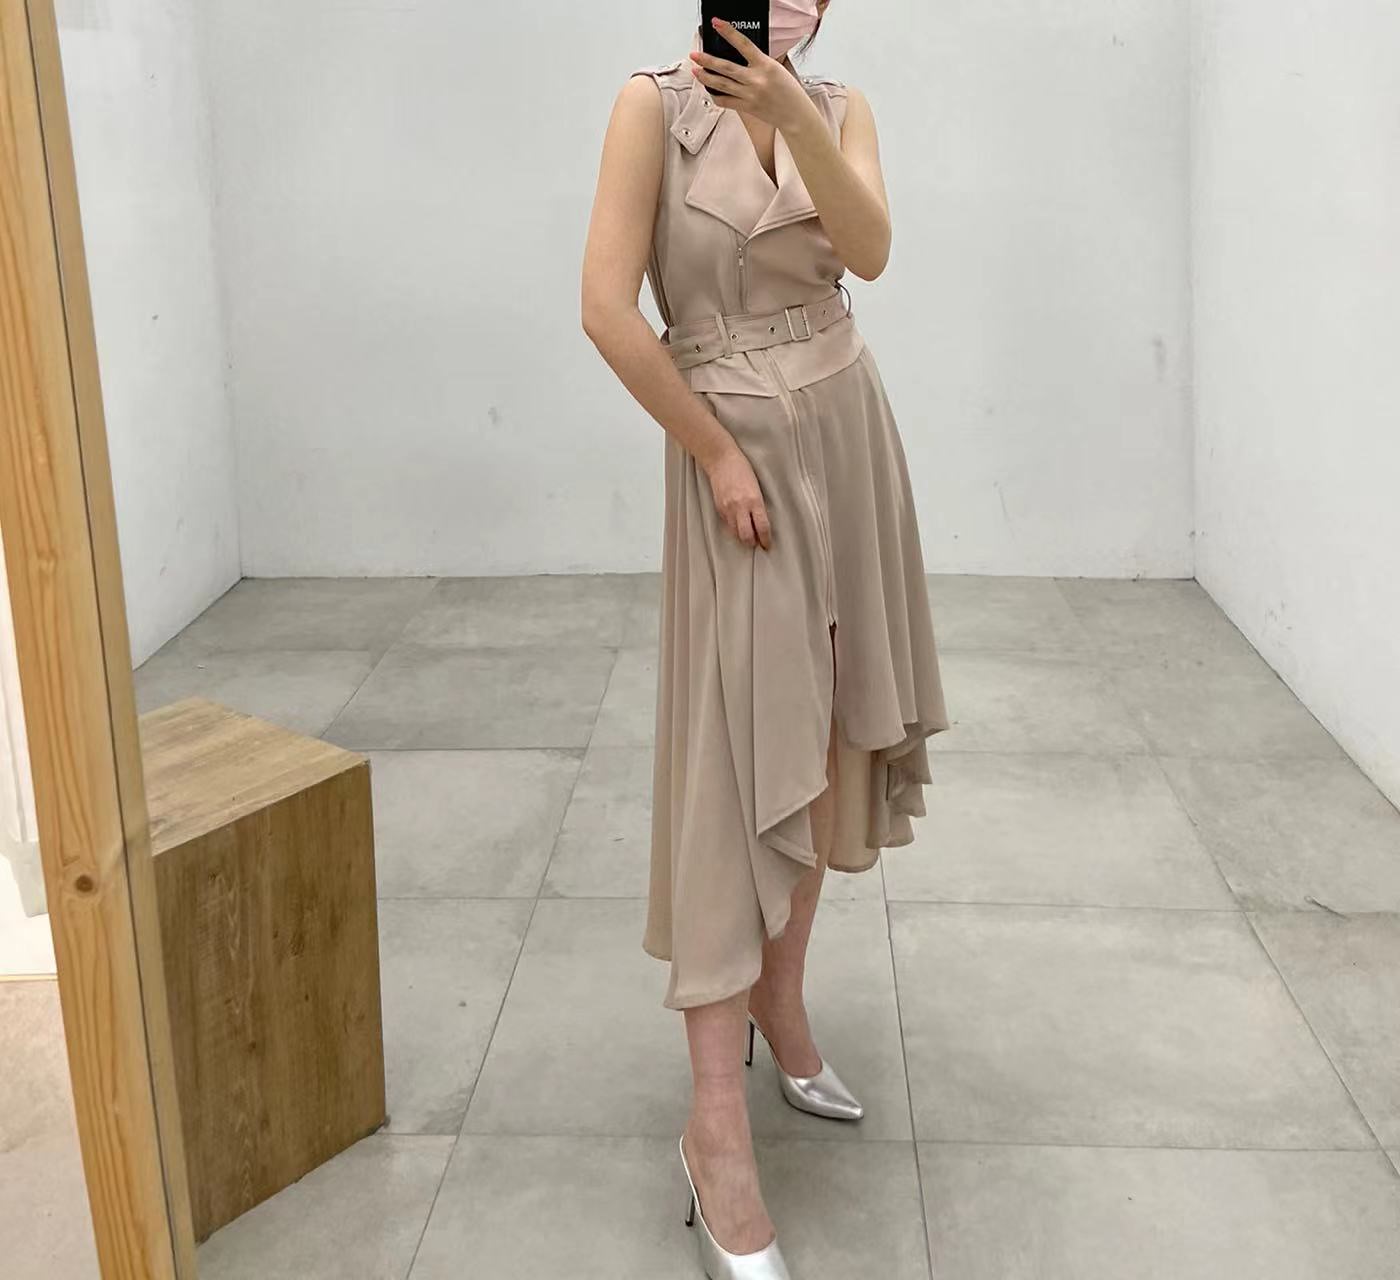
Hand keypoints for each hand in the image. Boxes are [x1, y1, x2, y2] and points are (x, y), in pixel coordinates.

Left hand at [689, 18, 816, 132]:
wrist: (795, 115)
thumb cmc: (789, 91)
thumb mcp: (777, 69)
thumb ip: (759, 62)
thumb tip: (742, 55)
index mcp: (765, 65)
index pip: (743, 44)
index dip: (728, 32)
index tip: (716, 23)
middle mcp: (755, 80)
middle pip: (725, 67)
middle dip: (706, 60)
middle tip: (694, 55)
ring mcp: (749, 95)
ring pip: (721, 84)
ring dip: (705, 77)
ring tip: (695, 71)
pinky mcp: (746, 108)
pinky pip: (725, 101)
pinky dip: (715, 95)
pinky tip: (709, 90)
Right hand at [704, 445, 772, 550]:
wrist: (721, 460)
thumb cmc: (742, 469)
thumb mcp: (756, 487)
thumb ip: (758, 505)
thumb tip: (760, 522)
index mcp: (754, 500)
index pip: (762, 527)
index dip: (765, 540)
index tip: (767, 545)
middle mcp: (740, 507)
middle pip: (746, 536)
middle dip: (752, 543)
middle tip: (757, 543)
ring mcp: (728, 508)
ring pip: (735, 533)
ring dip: (742, 537)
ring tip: (747, 536)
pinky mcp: (719, 508)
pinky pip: (727, 524)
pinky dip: (733, 527)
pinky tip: (737, 524)